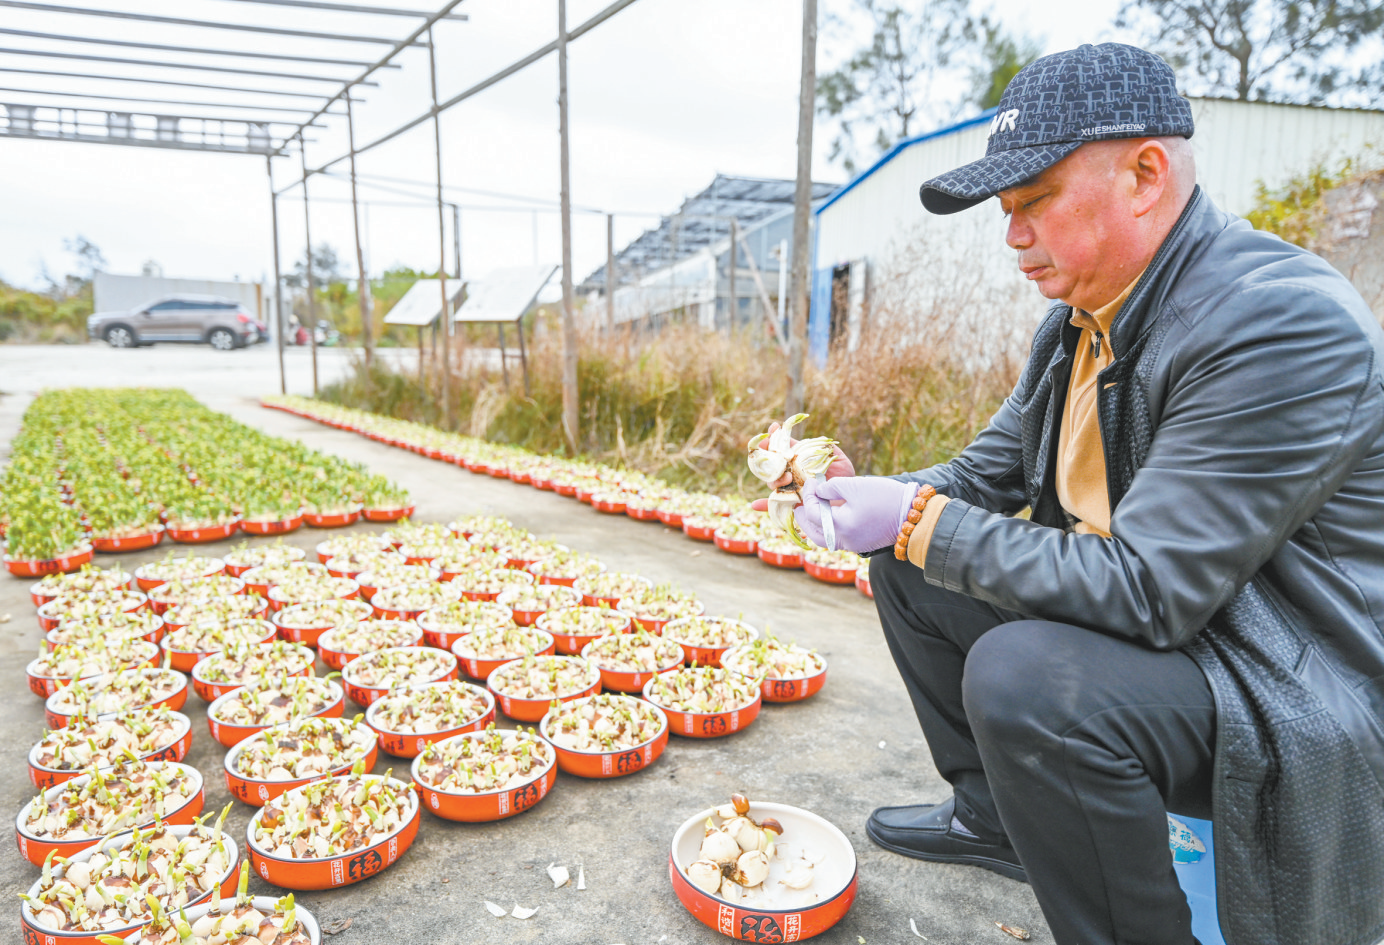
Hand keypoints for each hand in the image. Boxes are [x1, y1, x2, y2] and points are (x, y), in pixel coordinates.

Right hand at [750, 421, 855, 511]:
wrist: (851, 500)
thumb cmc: (844, 478)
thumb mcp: (836, 458)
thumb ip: (824, 447)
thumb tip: (810, 439)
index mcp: (800, 459)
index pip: (782, 447)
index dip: (775, 437)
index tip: (773, 428)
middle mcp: (791, 473)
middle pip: (772, 464)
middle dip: (771, 459)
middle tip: (783, 461)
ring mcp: (790, 489)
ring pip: (772, 482)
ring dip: (774, 479)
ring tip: (787, 478)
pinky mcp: (792, 505)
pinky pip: (775, 506)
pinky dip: (763, 505)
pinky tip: (754, 505)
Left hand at [792, 476, 918, 553]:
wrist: (914, 514)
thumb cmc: (885, 497)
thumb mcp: (855, 485)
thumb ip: (831, 487)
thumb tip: (817, 491)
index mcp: (840, 526)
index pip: (812, 513)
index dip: (808, 496)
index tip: (810, 483)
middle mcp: (844, 540)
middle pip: (814, 533)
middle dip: (803, 519)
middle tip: (797, 506)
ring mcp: (853, 545)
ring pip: (824, 539)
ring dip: (814, 526)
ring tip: (809, 512)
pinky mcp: (861, 544)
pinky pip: (837, 539)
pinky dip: (828, 528)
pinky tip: (828, 516)